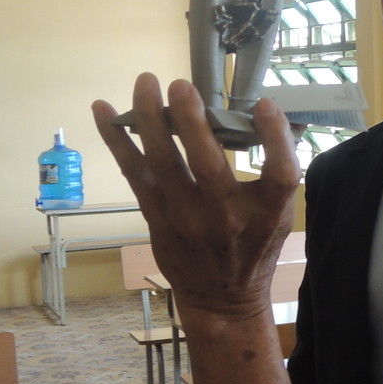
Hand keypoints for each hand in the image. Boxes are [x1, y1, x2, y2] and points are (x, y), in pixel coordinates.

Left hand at [92, 75, 300, 324]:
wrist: (222, 300)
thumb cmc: (254, 249)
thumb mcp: (278, 215)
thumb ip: (275, 170)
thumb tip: (271, 111)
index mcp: (266, 213)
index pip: (280, 172)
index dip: (276, 136)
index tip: (265, 104)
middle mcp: (226, 217)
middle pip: (207, 163)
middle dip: (191, 120)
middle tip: (180, 85)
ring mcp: (186, 219)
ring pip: (163, 163)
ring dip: (149, 119)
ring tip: (145, 82)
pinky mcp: (157, 218)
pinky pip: (133, 173)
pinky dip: (116, 140)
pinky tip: (102, 109)